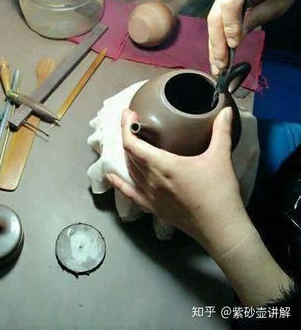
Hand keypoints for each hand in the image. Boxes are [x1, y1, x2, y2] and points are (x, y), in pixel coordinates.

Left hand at [106, 107, 248, 254]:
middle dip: (127, 136)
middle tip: (132, 122)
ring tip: (131, 141)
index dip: (125, 127)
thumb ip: (222, 132)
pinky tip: (112, 177)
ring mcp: (150, 195)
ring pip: (130, 171)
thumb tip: (227, 110)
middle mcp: (151, 179)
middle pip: (130, 155)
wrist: (220, 229)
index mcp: (162, 165)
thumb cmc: (219, 192)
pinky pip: (130, 193)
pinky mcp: (153, 208)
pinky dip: (120, 183)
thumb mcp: (220, 158)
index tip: (128, 114)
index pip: (132, 144)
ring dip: (128, 154)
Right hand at [207, 0, 300, 74]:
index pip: (229, 2)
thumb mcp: (278, 3)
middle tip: (221, 65)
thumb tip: (236, 39)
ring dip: (214, 46)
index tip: (234, 44)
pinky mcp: (219, 3)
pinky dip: (216, 42)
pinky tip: (217, 58)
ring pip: (212, 22)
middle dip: (217, 42)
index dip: (229, 24)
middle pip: (216, 15)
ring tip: (217, 67)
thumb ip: (257, 17)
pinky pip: (215, 24)